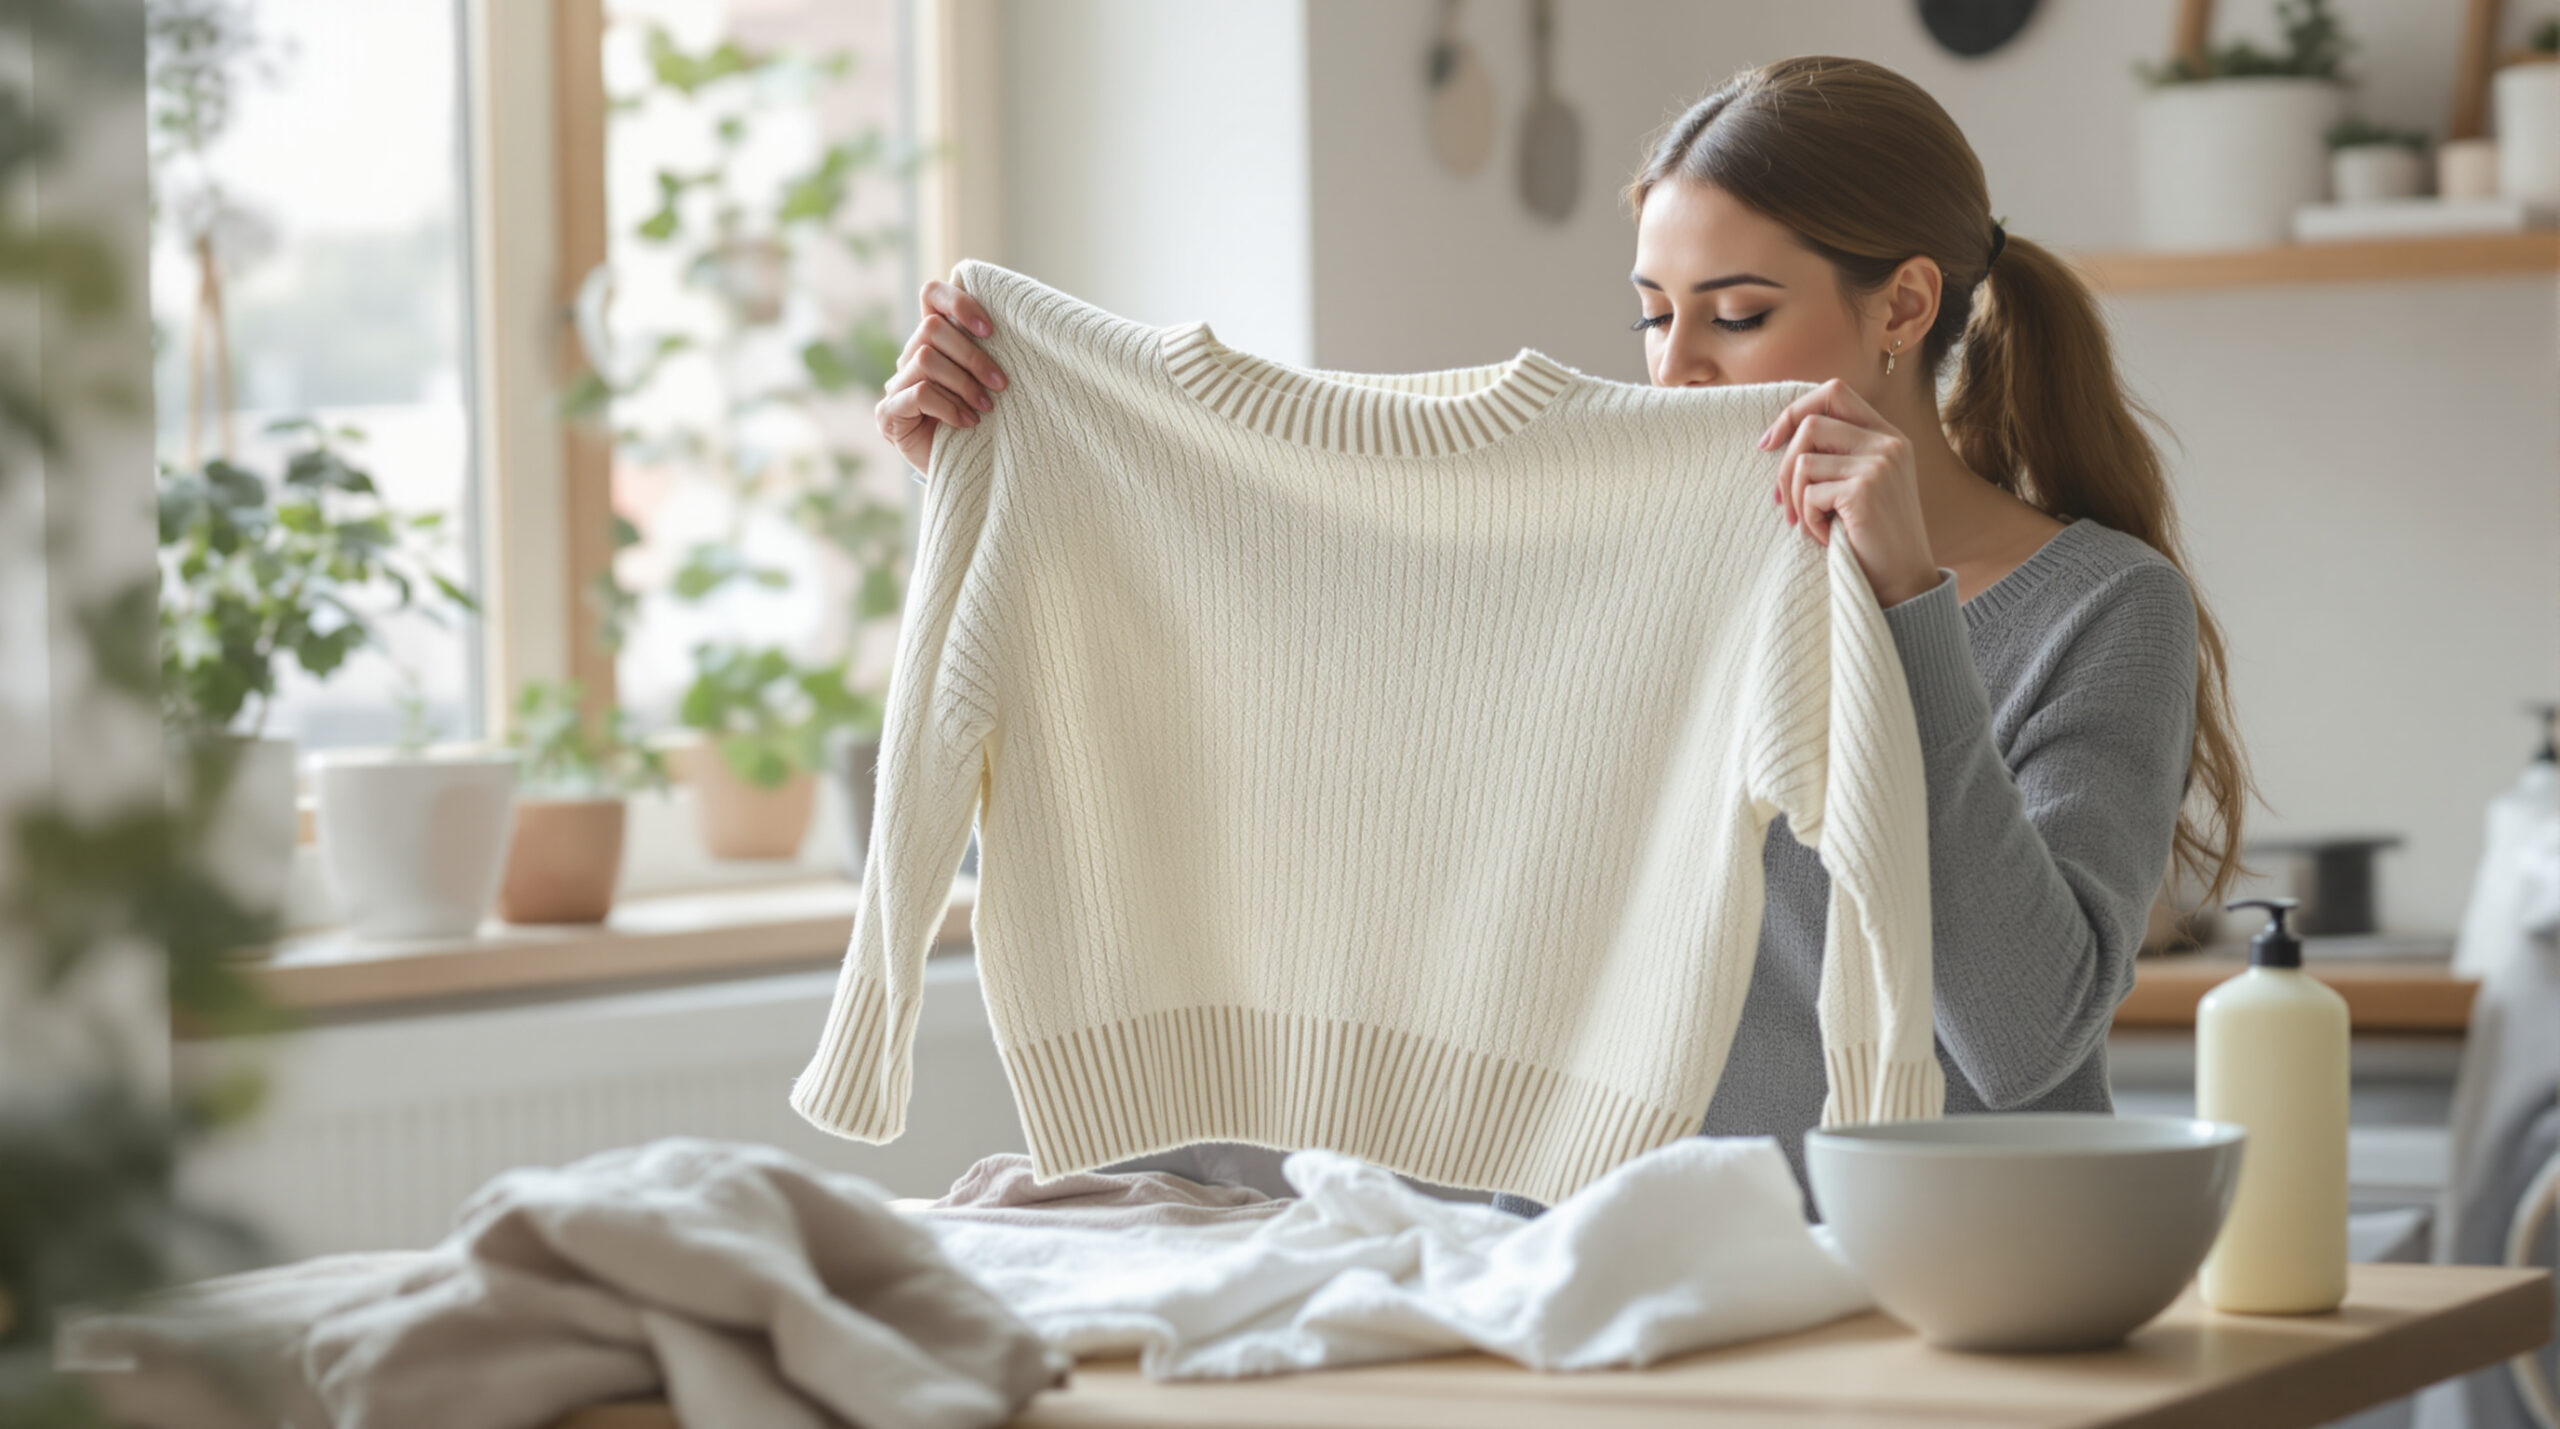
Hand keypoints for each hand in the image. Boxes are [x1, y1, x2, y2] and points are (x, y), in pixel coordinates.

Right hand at [876, 279, 1010, 472]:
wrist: (968, 475)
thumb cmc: (988, 425)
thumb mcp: (992, 382)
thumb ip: (991, 351)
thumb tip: (1021, 321)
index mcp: (934, 342)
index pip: (931, 295)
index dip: (958, 302)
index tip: (990, 330)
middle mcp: (909, 358)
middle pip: (931, 329)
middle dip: (972, 356)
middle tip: (1001, 384)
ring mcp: (894, 386)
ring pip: (926, 359)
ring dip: (963, 384)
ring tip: (985, 408)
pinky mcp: (888, 414)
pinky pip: (918, 393)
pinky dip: (948, 407)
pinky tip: (967, 423)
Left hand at [1759, 379, 1939, 608]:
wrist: (1903, 582)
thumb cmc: (1871, 538)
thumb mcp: (1860, 486)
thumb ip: (1837, 455)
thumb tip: (1776, 438)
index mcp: (1888, 436)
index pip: (1833, 392)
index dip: (1794, 411)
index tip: (1768, 443)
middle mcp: (1888, 443)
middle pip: (1811, 424)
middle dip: (1784, 466)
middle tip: (1782, 503)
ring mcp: (1880, 464)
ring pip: (1804, 461)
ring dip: (1796, 499)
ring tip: (1810, 524)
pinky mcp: (1865, 490)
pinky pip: (1810, 494)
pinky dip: (1808, 521)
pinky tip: (1825, 537)